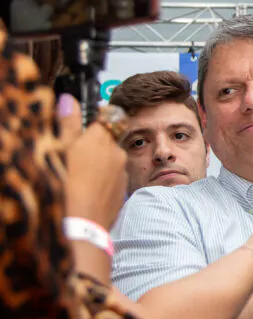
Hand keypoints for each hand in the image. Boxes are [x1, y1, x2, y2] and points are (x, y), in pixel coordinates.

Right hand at [58, 94, 128, 229]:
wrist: (86, 219)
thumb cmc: (69, 181)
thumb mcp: (63, 149)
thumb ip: (69, 124)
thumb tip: (69, 99)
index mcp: (102, 138)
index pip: (109, 116)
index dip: (100, 116)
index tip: (92, 119)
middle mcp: (117, 151)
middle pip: (110, 138)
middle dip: (98, 141)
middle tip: (80, 152)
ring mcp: (122, 169)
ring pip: (112, 157)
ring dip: (101, 160)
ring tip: (83, 172)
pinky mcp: (123, 186)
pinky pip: (115, 174)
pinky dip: (105, 176)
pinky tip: (91, 186)